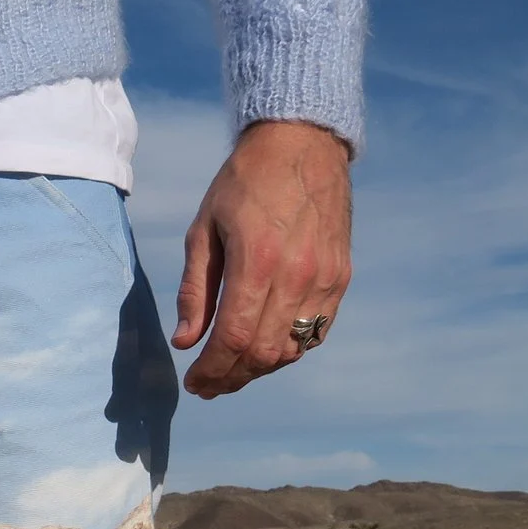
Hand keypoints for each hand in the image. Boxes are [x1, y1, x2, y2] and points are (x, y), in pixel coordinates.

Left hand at [170, 119, 352, 398]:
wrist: (302, 143)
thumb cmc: (244, 182)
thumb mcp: (204, 229)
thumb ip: (195, 290)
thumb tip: (186, 342)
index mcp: (257, 261)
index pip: (234, 339)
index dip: (212, 371)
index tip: (194, 385)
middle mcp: (297, 275)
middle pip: (264, 353)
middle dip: (232, 378)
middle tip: (209, 385)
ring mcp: (325, 279)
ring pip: (293, 349)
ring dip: (260, 368)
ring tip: (232, 369)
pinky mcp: (340, 277)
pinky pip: (316, 332)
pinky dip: (289, 349)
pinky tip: (266, 347)